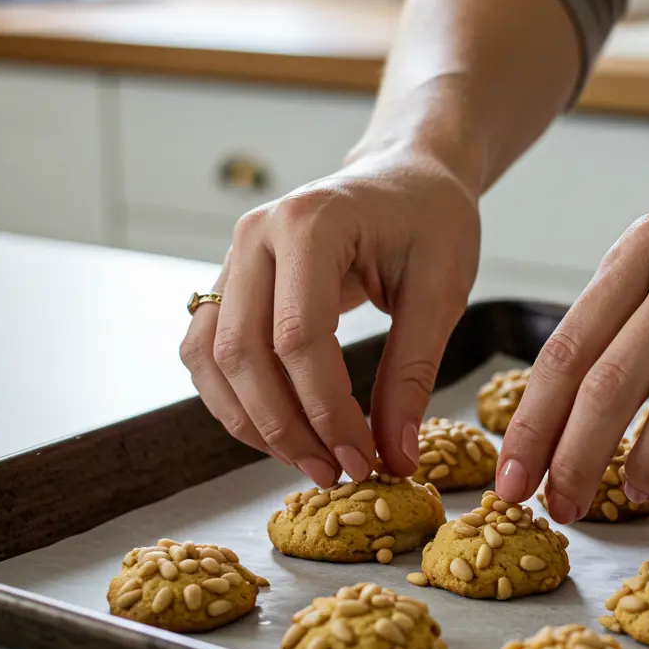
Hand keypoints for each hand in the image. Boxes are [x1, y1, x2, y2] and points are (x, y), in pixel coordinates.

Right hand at [179, 145, 479, 486]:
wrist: (407, 176)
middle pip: (242, 352)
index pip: (299, 337)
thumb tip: (394, 455)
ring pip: (211, 357)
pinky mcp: (232, 280)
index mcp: (311, 222)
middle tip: (334, 472)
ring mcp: (235, 254)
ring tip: (308, 461)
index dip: (326, 411)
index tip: (363, 459)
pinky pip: (208, 349)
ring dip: (251, 421)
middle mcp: (256, 235)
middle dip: (285, 426)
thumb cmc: (431, 220)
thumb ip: (412, 373)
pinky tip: (279, 430)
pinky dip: (234, 398)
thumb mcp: (440, 291)